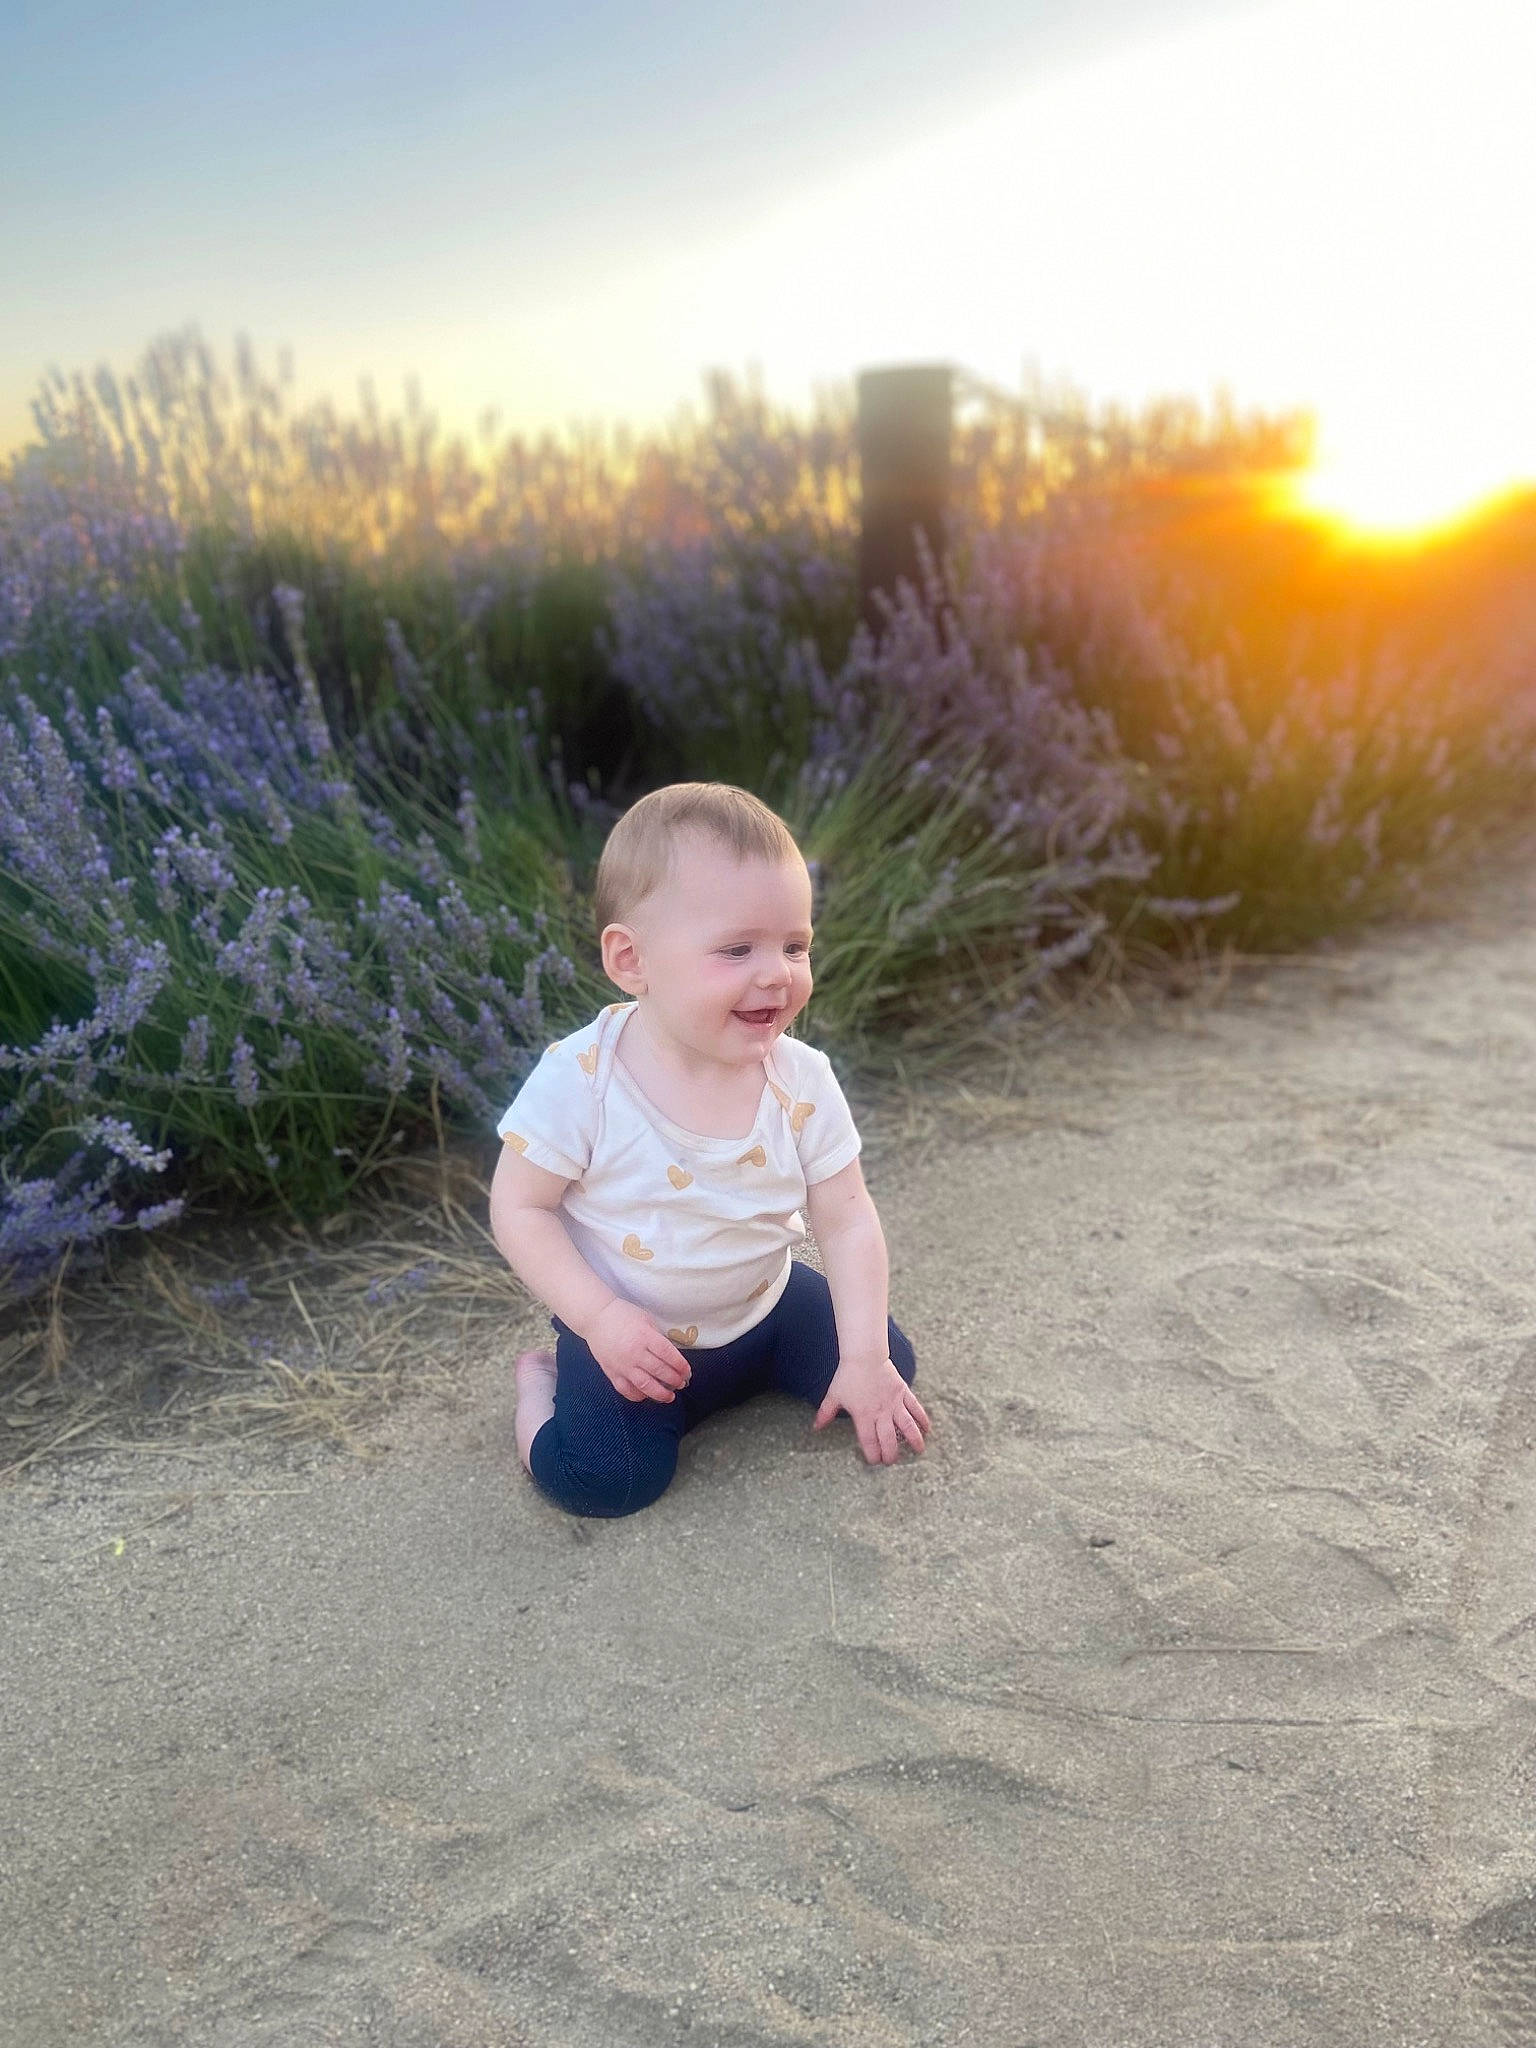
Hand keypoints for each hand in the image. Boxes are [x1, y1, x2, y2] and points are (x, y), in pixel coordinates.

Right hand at [587, 1298, 692, 1404]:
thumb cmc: (623, 1315)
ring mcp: (622, 1365)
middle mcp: (634, 1352)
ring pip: (645, 1385)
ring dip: (660, 1394)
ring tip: (670, 1396)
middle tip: (682, 1383)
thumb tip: (672, 1356)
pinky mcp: (611, 1372)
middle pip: (659, 1371)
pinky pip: (626, 1390)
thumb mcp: (646, 1320)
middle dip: (675, 1380)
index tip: (687, 1371)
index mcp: (644, 1336)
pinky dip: (638, 1396)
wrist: (596, 1318)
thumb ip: (658, 1337)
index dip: (680, 1365)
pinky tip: (647, 1395)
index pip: (667, 1354)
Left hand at [813, 1354, 930, 1464]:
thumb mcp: (834, 1395)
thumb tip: (815, 1427)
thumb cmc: (847, 1375)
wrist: (864, 1355)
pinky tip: (927, 1429)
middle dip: (891, 1454)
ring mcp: (894, 1403)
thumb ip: (826, 1413)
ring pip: (907, 1426)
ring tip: (919, 1451)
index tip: (874, 1461)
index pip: (870, 1442)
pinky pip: (915, 1408)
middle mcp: (881, 1412)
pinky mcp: (903, 1393)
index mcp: (863, 1416)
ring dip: (914, 1440)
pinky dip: (922, 1419)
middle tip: (892, 1461)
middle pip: (889, 1439)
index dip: (873, 1454)